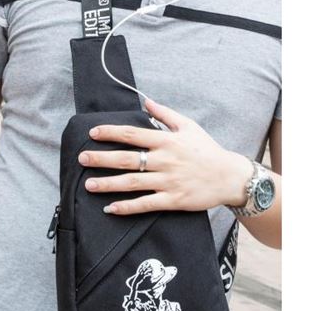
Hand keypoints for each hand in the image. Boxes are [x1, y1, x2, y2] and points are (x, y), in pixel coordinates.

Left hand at [79, 98, 251, 214]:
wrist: (229, 177)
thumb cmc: (207, 150)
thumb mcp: (189, 126)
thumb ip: (165, 114)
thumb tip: (145, 102)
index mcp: (166, 141)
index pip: (133, 134)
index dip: (110, 133)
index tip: (92, 133)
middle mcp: (164, 160)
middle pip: (126, 158)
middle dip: (101, 159)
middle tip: (81, 159)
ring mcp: (167, 181)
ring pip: (132, 183)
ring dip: (108, 184)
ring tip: (88, 185)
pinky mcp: (172, 200)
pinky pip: (145, 204)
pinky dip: (127, 207)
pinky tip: (110, 208)